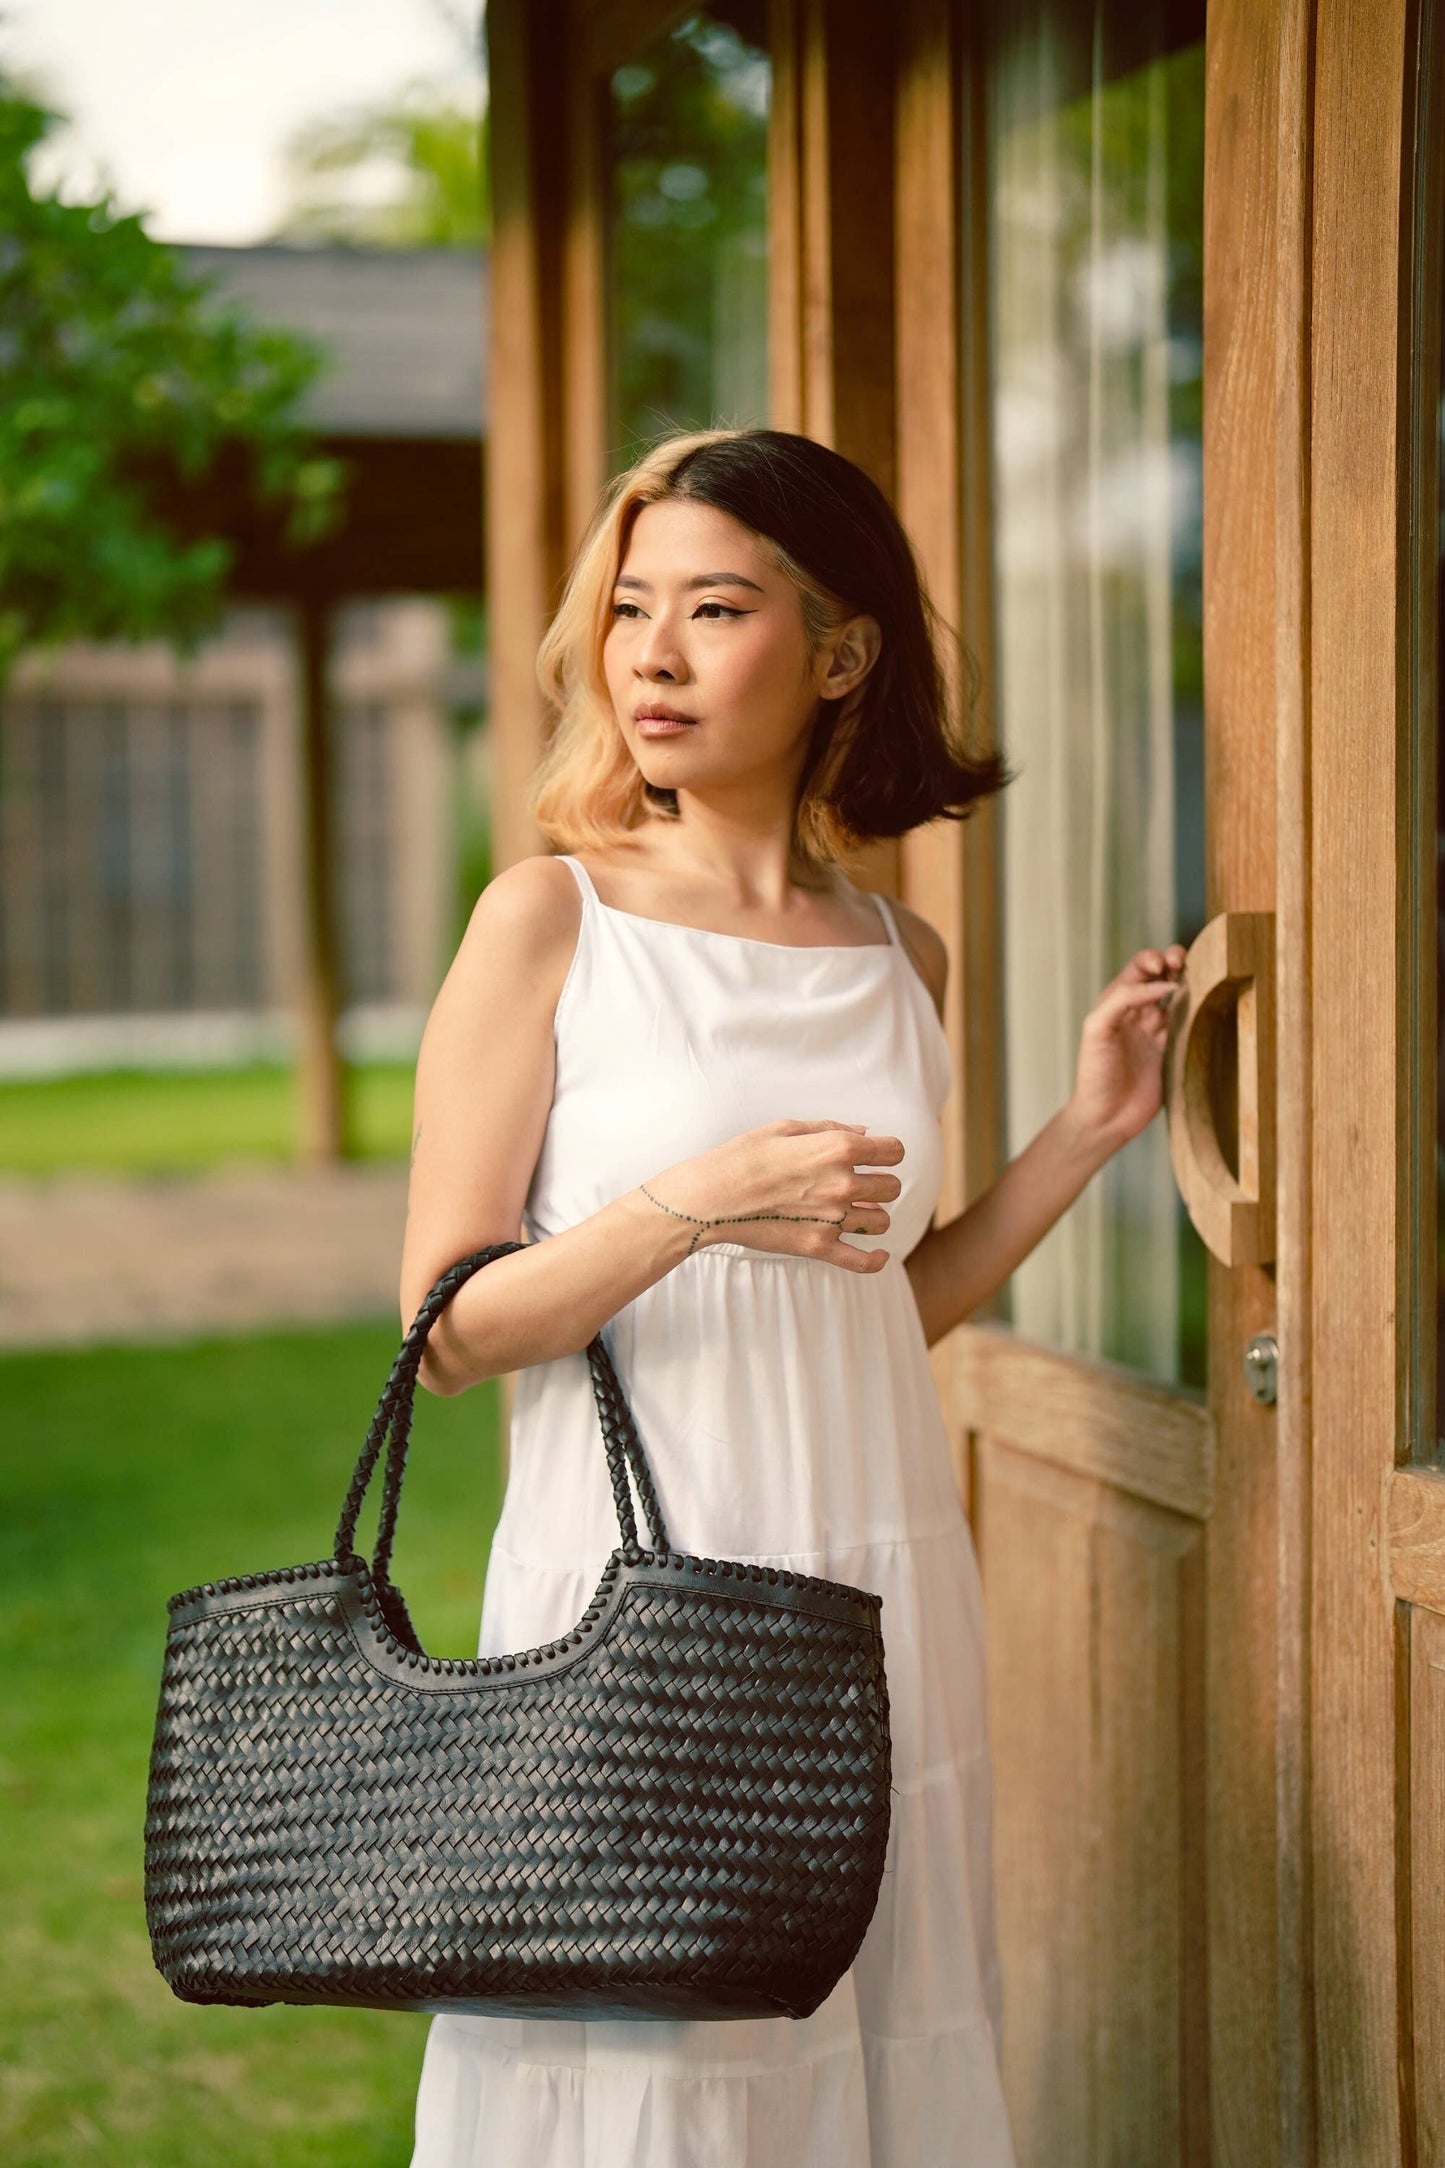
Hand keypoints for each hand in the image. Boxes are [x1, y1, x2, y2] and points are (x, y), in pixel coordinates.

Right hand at [640, 1119, 905, 1273]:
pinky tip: (879, 1255)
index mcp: (838, 1149)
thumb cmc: (743, 1156)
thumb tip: (864, 1133)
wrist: (711, 1196)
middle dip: (881, 1182)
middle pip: (892, 1187)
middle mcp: (843, 1183)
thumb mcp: (786, 1128)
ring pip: (882, 1221)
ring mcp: (833, 1218)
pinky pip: (863, 1262)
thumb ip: (830, 1129)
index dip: (889, 1151)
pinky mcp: (818, 1246)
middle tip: (863, 1183)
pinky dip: (876, 1260)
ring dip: (873, 1215)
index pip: (894, 1151)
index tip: (880, 1155)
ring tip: (857, 1212)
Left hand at [1069, 944, 1187, 1149]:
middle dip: (1173, 961)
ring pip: (1179, 997)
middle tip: (1181, 961)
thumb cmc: (1094, 1073)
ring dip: (1189, 983)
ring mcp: (1156, 1032)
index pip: (1138, 969)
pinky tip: (1203, 1005)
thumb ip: (1124, 1000)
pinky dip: (1198, 1012)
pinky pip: (1189, 1024)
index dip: (1152, 959)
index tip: (1162, 965)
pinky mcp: (1171, 1051)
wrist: (1106, 1116)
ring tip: (1198, 976)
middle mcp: (1137, 1013)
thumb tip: (1164, 985)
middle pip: (1161, 976)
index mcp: (1116, 1003)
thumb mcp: (1098, 1029)